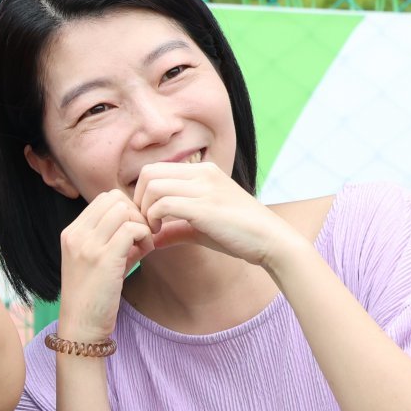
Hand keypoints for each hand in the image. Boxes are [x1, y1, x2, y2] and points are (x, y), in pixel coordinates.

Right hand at [57, 191, 153, 340]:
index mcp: (71, 233)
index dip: (125, 210)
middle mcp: (76, 234)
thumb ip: (111, 239)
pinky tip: (145, 252)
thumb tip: (139, 223)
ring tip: (143, 246)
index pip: (103, 199)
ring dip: (141, 225)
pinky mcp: (104, 258)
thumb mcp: (95, 261)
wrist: (81, 325)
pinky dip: (144, 237)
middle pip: (114, 199)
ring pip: (124, 210)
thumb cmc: (92, 296)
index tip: (133, 232)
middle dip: (135, 214)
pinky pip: (132, 229)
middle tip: (142, 237)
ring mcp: (88, 245)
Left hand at [132, 161, 298, 266]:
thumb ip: (176, 229)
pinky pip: (163, 204)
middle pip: (149, 172)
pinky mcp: (204, 207)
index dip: (142, 193)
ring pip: (153, 186)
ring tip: (153, 228)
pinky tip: (160, 233)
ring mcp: (204, 188)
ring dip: (145, 210)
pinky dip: (153, 219)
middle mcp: (203, 173)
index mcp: (203, 171)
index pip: (156, 169)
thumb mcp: (202, 228)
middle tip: (145, 222)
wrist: (272, 241)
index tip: (146, 216)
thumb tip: (153, 240)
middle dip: (138, 198)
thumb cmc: (239, 235)